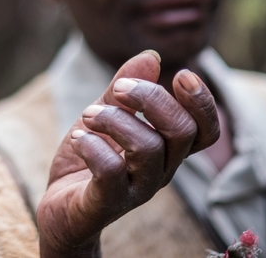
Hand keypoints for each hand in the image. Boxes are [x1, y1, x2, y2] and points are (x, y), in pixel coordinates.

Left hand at [36, 50, 219, 257]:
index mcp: (167, 150)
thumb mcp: (105, 115)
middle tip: (117, 89)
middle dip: (151, 98)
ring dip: (114, 119)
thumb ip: (125, 88)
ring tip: (88, 114)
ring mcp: (136, 190)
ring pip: (147, 148)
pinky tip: (77, 138)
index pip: (205, 130)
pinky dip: (91, 145)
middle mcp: (160, 171)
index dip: (202, 102)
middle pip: (181, 132)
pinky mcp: (106, 203)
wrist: (60, 208)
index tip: (180, 74)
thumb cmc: (88, 159)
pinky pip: (111, 171)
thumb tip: (151, 56)